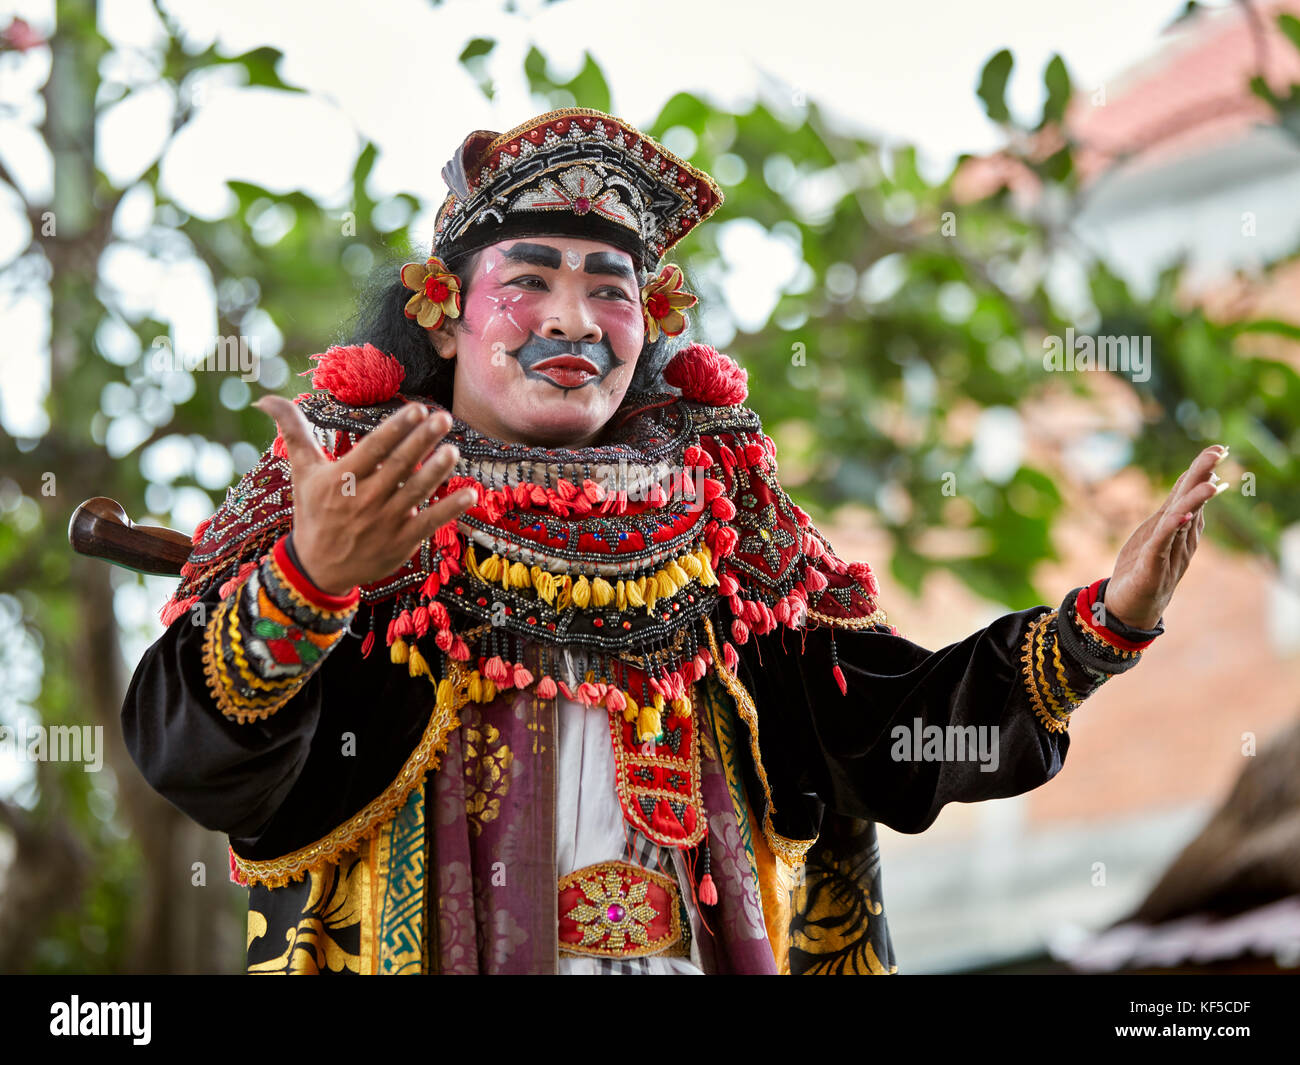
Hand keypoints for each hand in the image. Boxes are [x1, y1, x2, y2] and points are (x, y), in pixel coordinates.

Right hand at [253, 396, 474, 594]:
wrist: (318, 568)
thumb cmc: (313, 512)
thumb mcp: (302, 472)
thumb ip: (292, 431)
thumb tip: (266, 398)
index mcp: (341, 479)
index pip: (374, 449)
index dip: (397, 428)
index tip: (418, 409)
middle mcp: (363, 500)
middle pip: (398, 466)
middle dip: (422, 441)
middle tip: (443, 418)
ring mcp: (384, 523)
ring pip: (415, 493)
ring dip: (437, 471)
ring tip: (454, 450)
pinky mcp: (401, 543)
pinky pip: (429, 523)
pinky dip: (450, 509)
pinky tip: (470, 493)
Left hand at [1103, 444, 1228, 629]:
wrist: (1129, 608)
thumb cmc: (1142, 568)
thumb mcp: (1155, 534)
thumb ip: (1172, 512)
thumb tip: (1191, 487)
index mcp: (1179, 529)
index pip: (1191, 496)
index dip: (1201, 473)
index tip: (1216, 449)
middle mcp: (1180, 540)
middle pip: (1192, 503)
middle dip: (1203, 477)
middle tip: (1218, 452)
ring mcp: (1169, 555)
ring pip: (1182, 522)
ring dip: (1194, 502)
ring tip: (1209, 484)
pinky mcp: (1153, 569)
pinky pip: (1162, 545)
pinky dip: (1171, 529)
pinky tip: (1179, 515)